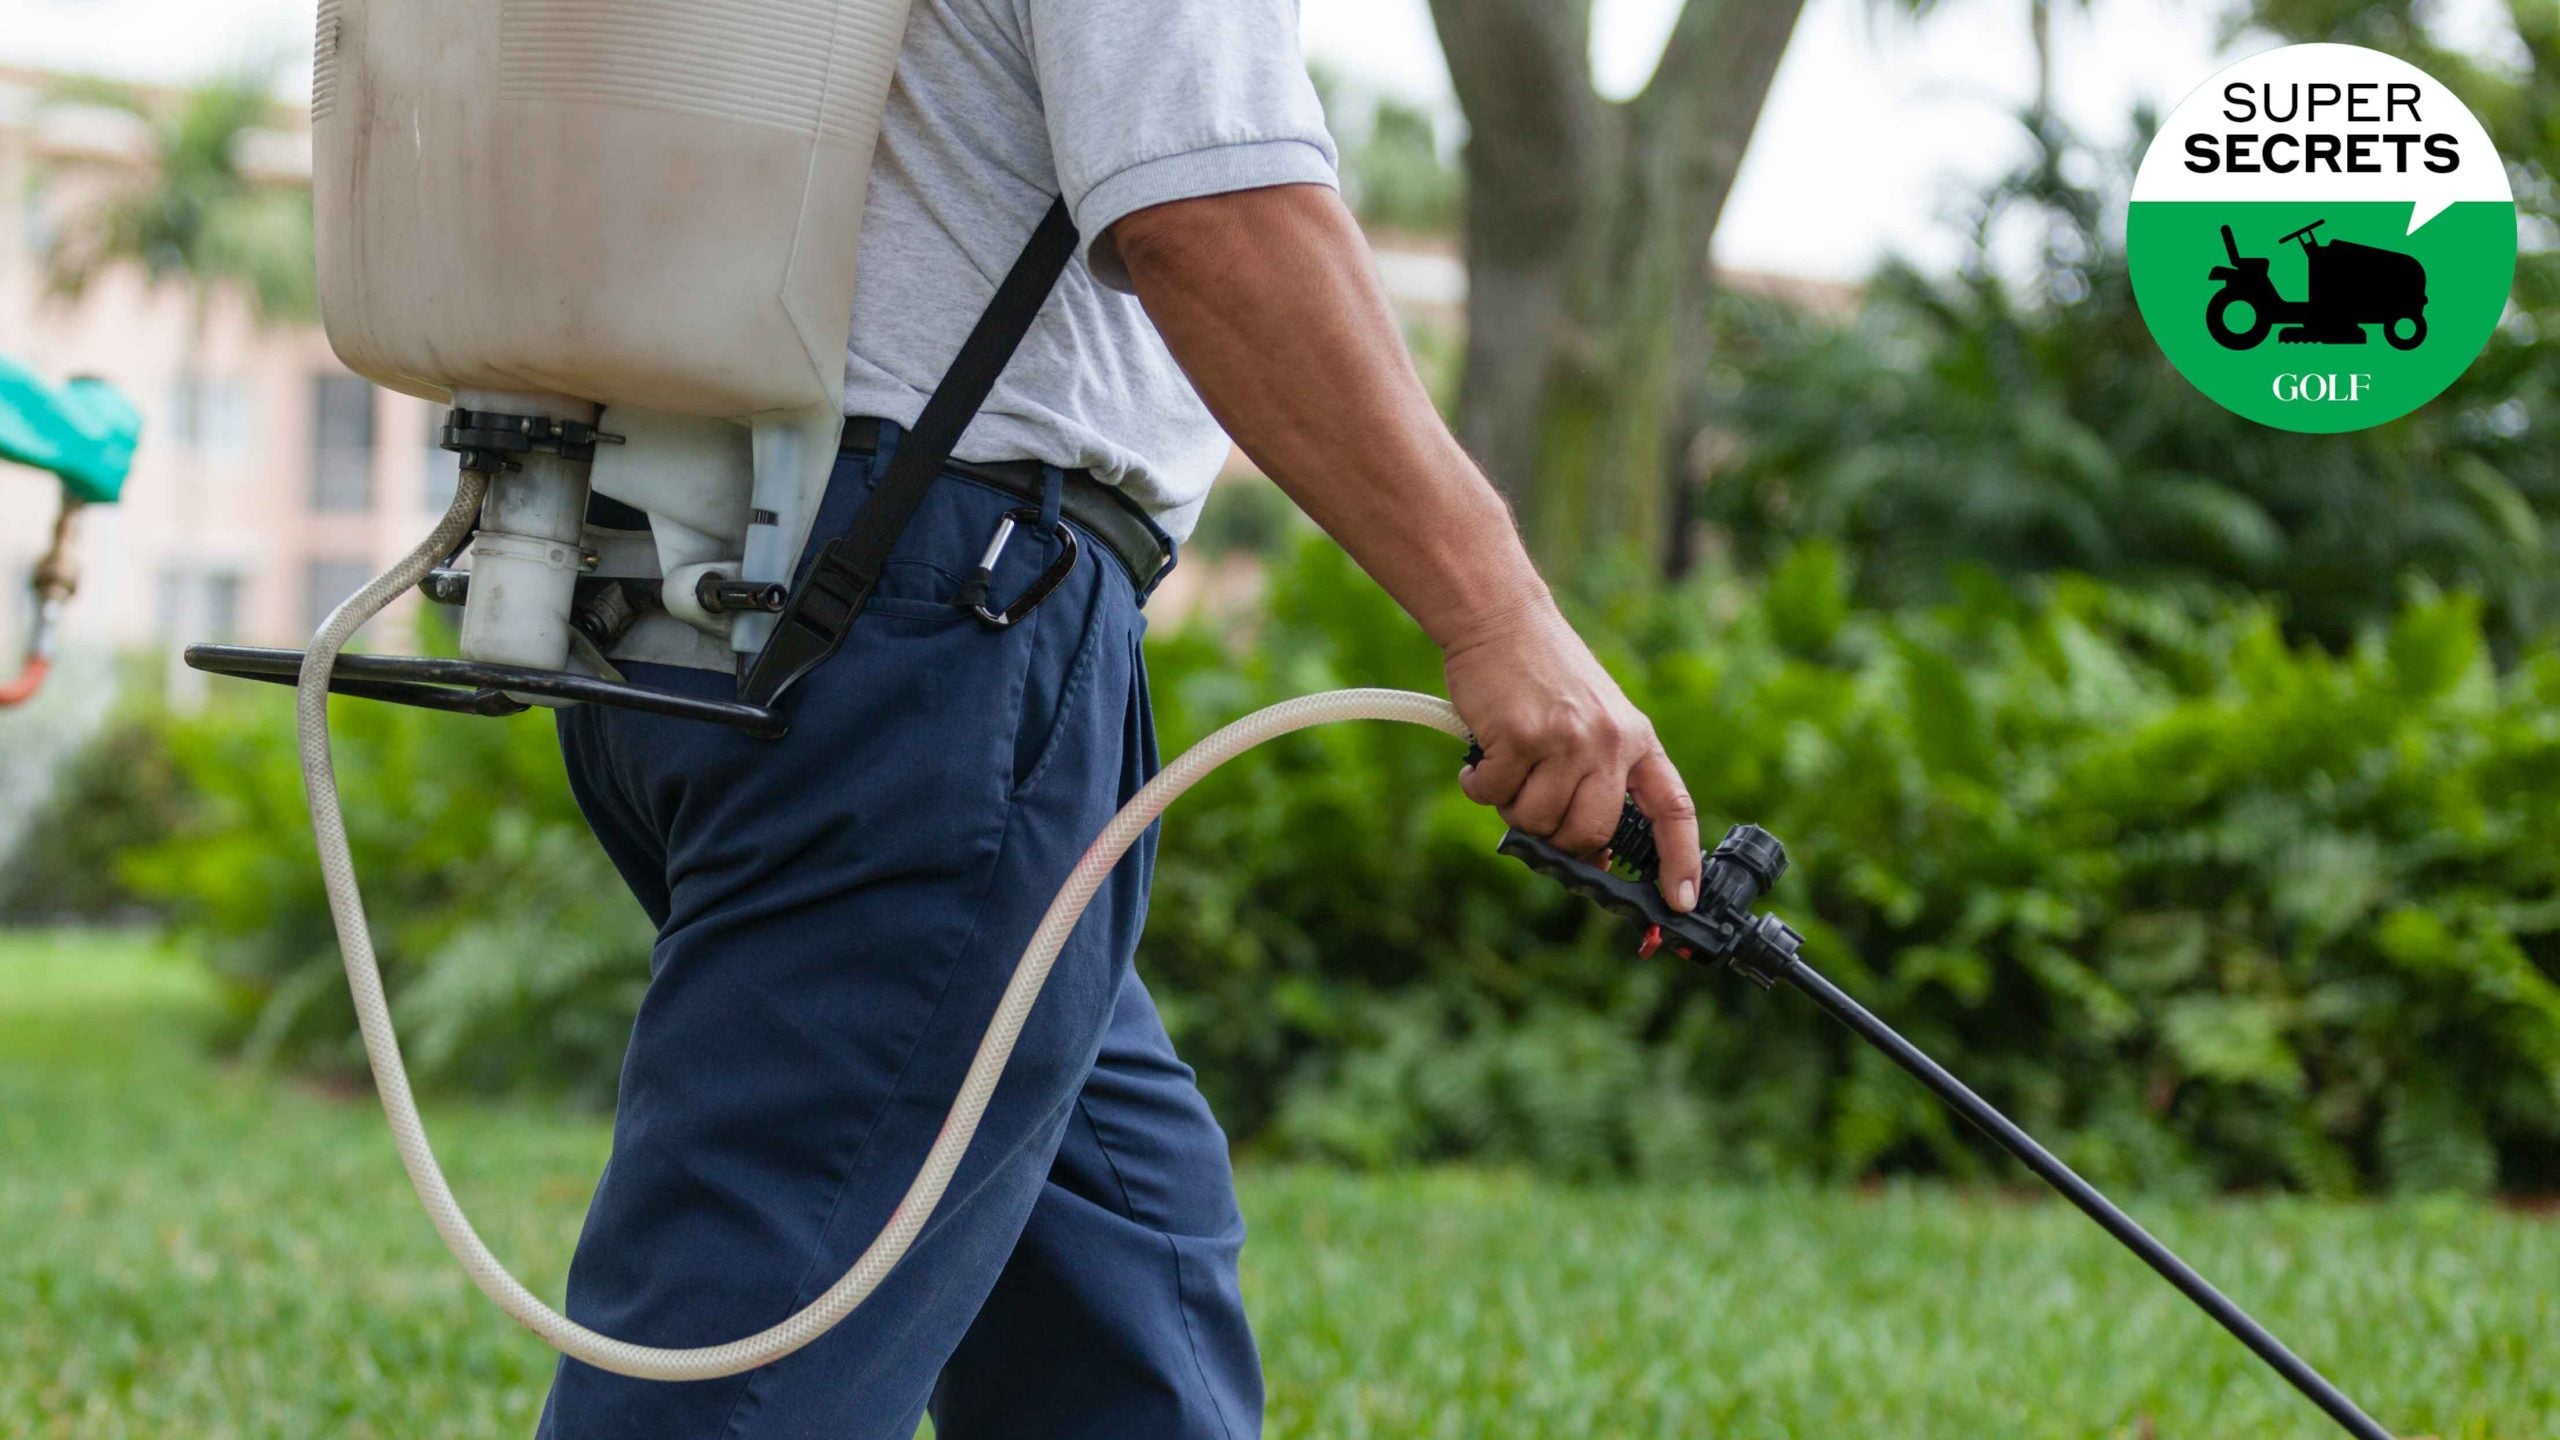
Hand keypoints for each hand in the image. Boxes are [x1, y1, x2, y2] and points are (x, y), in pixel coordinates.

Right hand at [1444, 602, 1702, 911]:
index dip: (1679, 860)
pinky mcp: (1520, 737)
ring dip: (1513, 805)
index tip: (1680, 900)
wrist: (1500, 617)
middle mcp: (1608, 741)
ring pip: (1538, 822)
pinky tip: (1482, 753)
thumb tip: (1590, 852)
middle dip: (1557, 837)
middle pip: (1589, 833)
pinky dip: (1479, 784)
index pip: (1672, 809)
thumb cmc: (1541, 673)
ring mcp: (1566, 740)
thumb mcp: (1593, 717)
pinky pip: (1493, 796)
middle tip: (1533, 804)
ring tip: (1507, 764)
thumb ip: (1599, 776)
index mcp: (1636, 738)